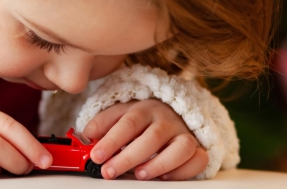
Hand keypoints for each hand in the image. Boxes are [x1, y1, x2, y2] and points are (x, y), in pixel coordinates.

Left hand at [83, 99, 207, 179]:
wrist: (171, 112)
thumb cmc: (141, 119)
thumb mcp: (119, 115)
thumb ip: (102, 124)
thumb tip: (87, 135)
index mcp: (144, 109)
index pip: (128, 122)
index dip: (112, 140)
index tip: (96, 156)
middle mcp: (166, 120)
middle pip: (152, 137)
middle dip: (128, 157)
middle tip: (109, 171)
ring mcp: (184, 134)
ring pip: (181, 148)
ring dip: (160, 163)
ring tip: (139, 175)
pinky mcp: (197, 148)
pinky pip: (198, 159)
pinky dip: (184, 170)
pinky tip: (165, 177)